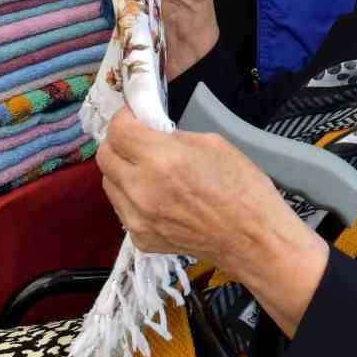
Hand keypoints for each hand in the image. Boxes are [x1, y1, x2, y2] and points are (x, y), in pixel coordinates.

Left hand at [97, 107, 327, 336]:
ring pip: (109, 184)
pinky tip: (157, 197)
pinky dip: (132, 198)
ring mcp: (137, 219)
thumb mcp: (212, 143)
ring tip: (147, 170)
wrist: (252, 240)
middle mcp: (141, 189)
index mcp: (161, 159)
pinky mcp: (140, 240)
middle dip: (119, 142)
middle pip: (104, 157)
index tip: (137, 117)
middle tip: (138, 140)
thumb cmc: (242, 185)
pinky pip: (123, 209)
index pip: (117, 131)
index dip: (125, 118)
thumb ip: (173, 137)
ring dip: (122, 170)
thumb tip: (151, 132)